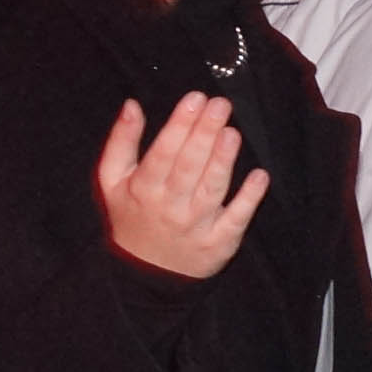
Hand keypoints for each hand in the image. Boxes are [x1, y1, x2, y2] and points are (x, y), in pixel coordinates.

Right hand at [98, 93, 264, 280]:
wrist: (146, 272)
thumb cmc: (131, 215)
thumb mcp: (112, 181)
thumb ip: (121, 142)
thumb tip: (132, 105)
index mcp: (142, 189)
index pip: (162, 153)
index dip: (179, 126)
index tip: (195, 99)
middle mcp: (169, 207)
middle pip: (189, 166)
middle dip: (204, 134)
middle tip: (220, 105)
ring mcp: (196, 225)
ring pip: (212, 189)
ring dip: (223, 161)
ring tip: (232, 132)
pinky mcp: (219, 242)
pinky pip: (236, 218)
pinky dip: (249, 198)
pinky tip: (259, 175)